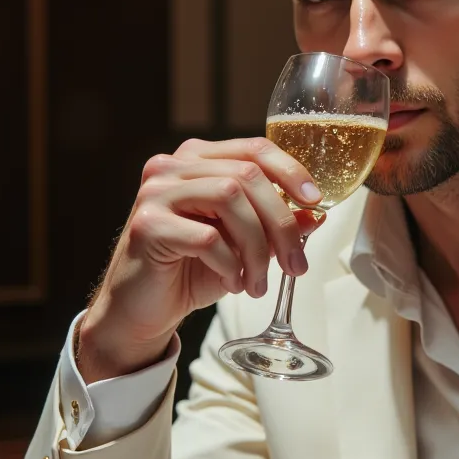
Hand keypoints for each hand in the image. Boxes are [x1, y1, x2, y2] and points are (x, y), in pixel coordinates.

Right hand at [77, 136, 322, 380]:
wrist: (142, 309)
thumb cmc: (191, 271)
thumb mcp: (243, 246)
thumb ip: (274, 226)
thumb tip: (315, 216)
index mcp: (197, 160)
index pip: (254, 149)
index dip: (291, 172)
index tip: (315, 203)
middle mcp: (173, 167)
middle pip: (247, 176)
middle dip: (281, 224)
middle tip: (296, 265)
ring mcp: (156, 193)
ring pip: (230, 199)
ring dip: (257, 247)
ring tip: (258, 283)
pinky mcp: (148, 225)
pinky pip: (206, 237)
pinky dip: (230, 264)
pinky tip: (232, 283)